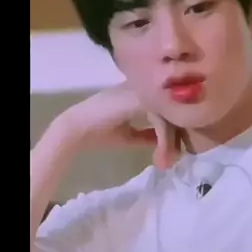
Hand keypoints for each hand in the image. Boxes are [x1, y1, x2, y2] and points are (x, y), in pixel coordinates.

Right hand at [58, 83, 180, 168]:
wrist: (75, 130)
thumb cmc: (99, 131)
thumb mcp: (129, 135)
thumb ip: (148, 135)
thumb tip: (167, 141)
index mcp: (141, 94)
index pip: (167, 108)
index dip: (175, 129)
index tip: (176, 150)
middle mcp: (143, 89)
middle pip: (171, 110)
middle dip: (176, 136)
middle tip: (174, 158)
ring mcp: (140, 92)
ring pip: (167, 114)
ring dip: (169, 140)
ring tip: (166, 161)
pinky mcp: (137, 100)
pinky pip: (159, 117)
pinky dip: (162, 138)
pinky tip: (160, 153)